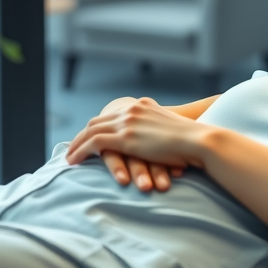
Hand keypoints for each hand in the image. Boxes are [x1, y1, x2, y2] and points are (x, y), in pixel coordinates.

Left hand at [67, 97, 214, 190]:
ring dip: (77, 144)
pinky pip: (93, 143)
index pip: (113, 114)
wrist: (199, 140)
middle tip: (73, 147)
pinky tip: (73, 161)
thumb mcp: (173, 129)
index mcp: (143, 105)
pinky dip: (80, 151)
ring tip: (68, 157)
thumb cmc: (193, 141)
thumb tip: (158, 140)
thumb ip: (160, 130)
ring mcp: (128, 122)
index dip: (98, 125)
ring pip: (91, 131)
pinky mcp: (124, 137)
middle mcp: (133, 109)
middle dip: (83, 134)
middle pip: (98, 120)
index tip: (89, 136)